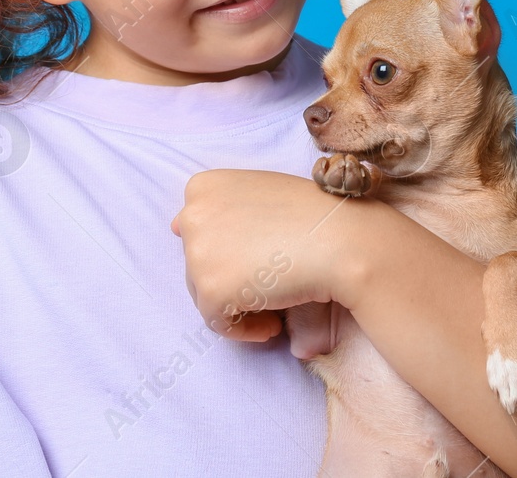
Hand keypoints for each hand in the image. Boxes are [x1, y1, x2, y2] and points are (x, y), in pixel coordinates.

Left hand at [169, 168, 366, 344]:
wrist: (342, 241)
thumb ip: (221, 210)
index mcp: (202, 187)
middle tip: (272, 282)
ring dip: (239, 304)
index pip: (201, 232)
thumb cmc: (312, 217)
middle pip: (199, 265)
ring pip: (205, 295)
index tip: (262, 258)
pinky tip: (275, 320)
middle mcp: (192, 214)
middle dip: (233, 279)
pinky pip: (218, 324)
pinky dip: (245, 329)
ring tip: (276, 300)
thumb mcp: (259, 195)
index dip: (232, 251)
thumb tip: (175, 226)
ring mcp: (198, 252)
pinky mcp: (210, 289)